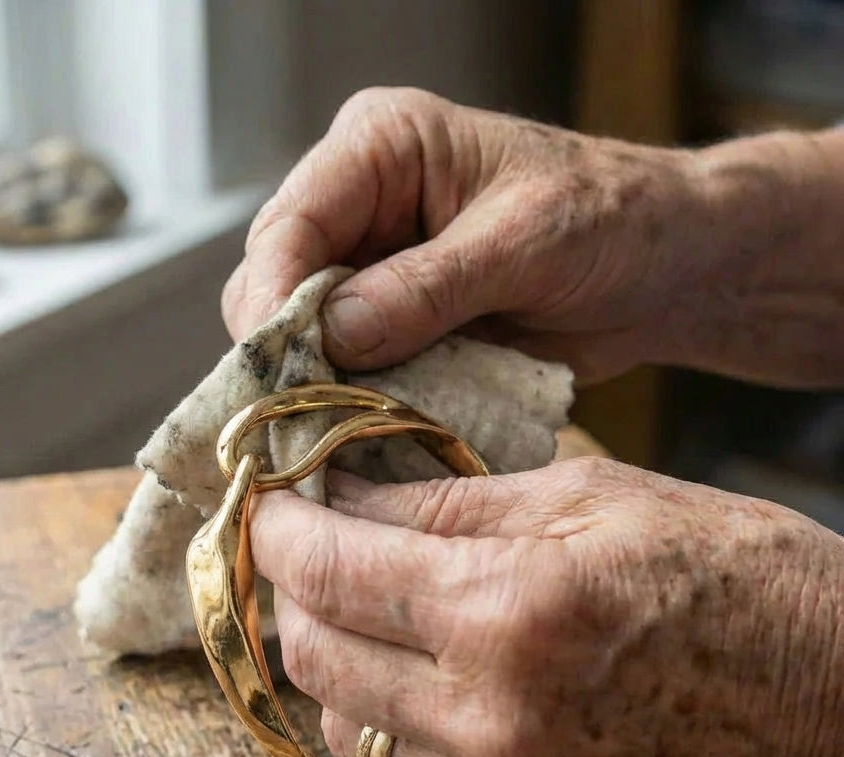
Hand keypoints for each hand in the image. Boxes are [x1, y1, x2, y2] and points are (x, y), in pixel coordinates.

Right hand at [223, 87, 843, 387]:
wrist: (659, 270)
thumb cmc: (609, 220)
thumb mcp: (523, 243)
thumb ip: (428, 287)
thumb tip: (334, 335)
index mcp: (381, 148)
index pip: (291, 222)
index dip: (273, 297)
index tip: (275, 367)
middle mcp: (360, 207)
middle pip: (276, 282)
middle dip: (285, 350)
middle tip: (300, 415)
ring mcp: (370, 271)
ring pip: (301, 335)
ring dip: (316, 384)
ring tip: (333, 430)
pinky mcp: (390, 325)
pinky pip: (346, 370)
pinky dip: (351, 403)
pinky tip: (361, 430)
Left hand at [249, 459, 843, 756]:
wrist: (835, 701)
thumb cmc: (729, 572)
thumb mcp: (586, 495)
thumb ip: (446, 502)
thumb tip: (344, 494)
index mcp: (511, 612)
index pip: (333, 571)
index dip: (282, 529)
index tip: (268, 501)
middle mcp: (494, 720)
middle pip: (316, 657)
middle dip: (292, 592)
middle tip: (308, 546)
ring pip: (347, 726)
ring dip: (333, 658)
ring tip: (363, 605)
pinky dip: (390, 715)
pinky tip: (422, 670)